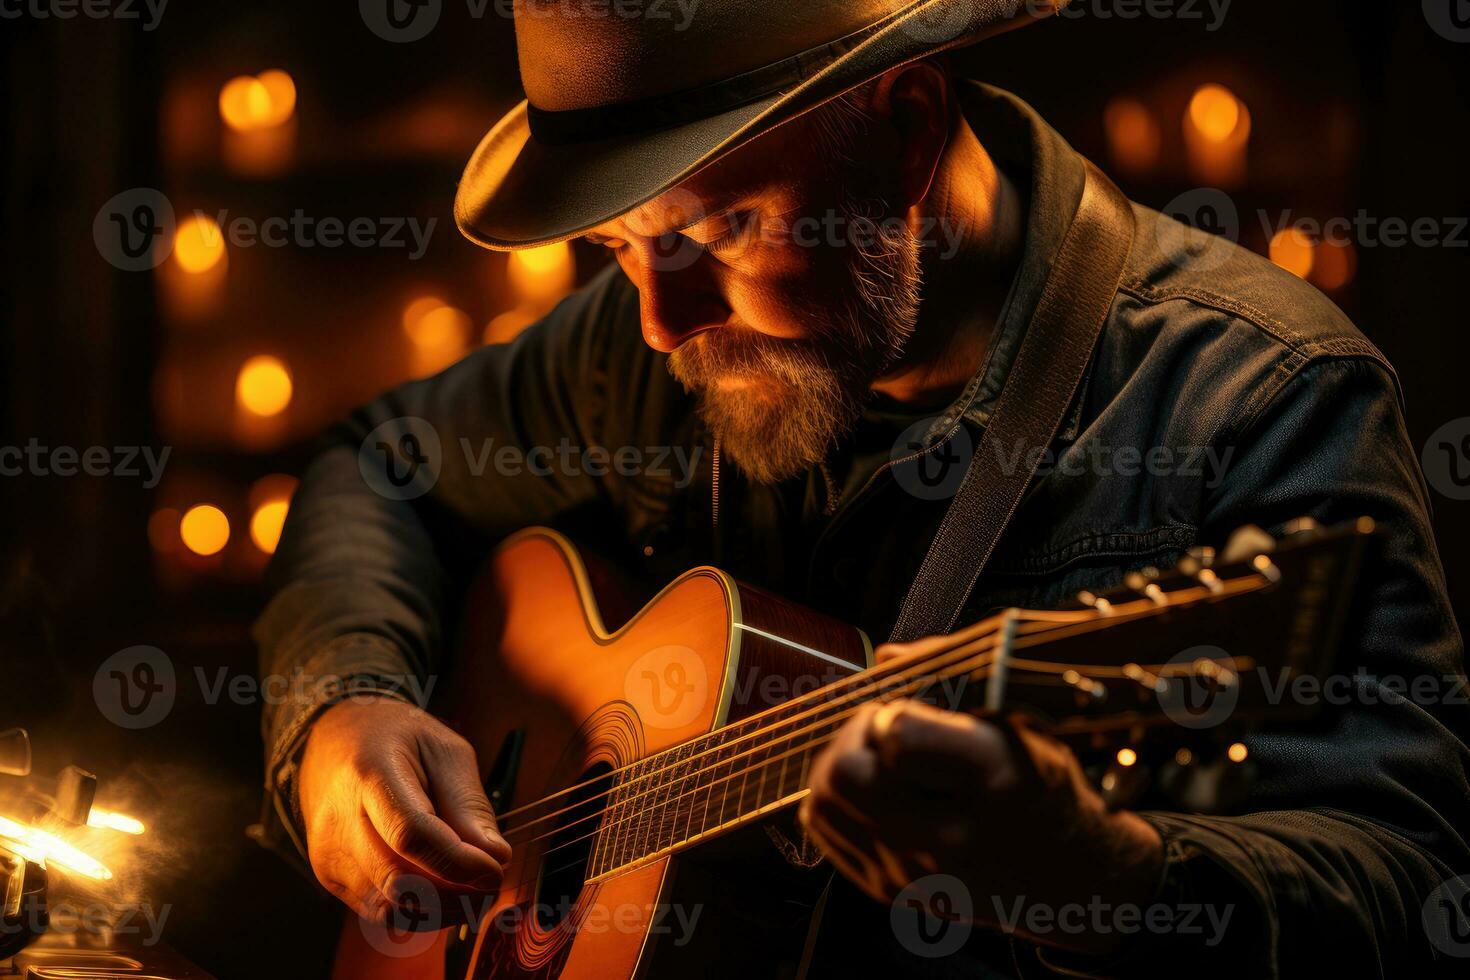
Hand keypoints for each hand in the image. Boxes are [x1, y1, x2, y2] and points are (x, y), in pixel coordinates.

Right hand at [298, 697, 511, 922]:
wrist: (335, 742)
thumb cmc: (397, 739)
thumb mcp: (444, 750)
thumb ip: (467, 804)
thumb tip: (496, 856)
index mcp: (369, 775)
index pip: (410, 834)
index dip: (457, 862)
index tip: (495, 871)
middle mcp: (339, 822)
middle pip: (398, 883)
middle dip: (456, 897)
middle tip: (493, 885)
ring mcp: (329, 855)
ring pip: (389, 910)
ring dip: (441, 911)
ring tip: (474, 891)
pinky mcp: (330, 877)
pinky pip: (379, 911)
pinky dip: (420, 911)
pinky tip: (445, 893)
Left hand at [799, 643, 1163, 956]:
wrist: (1066, 879)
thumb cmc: (1041, 789)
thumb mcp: (1022, 724)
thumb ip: (954, 680)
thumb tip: (886, 656)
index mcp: (995, 785)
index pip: (899, 739)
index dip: (895, 712)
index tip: (915, 711)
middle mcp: (950, 842)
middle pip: (845, 776)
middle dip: (855, 735)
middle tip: (888, 729)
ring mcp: (913, 876)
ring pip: (824, 802)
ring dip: (841, 764)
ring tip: (879, 759)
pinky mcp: (887, 890)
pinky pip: (825, 828)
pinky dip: (837, 797)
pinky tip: (874, 789)